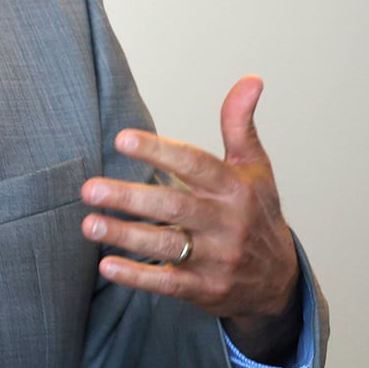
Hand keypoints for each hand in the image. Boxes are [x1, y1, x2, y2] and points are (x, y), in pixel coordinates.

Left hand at [80, 76, 301, 362]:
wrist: (279, 280)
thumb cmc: (257, 214)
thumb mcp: (255, 168)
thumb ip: (240, 124)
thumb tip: (251, 78)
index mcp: (236, 188)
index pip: (195, 164)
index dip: (159, 151)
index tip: (122, 139)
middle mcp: (227, 223)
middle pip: (175, 206)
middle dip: (131, 197)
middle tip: (90, 188)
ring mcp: (216, 258)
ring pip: (167, 246)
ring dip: (126, 235)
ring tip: (89, 224)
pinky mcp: (204, 289)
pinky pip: (168, 284)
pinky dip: (137, 276)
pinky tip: (106, 265)